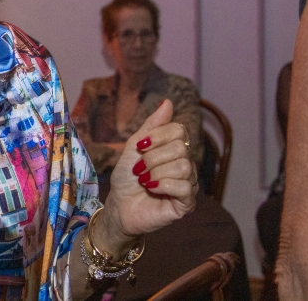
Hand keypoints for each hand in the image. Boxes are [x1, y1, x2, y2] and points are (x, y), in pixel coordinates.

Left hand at [102, 99, 195, 245]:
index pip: (179, 130)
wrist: (118, 205)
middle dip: (153, 157)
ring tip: (144, 180)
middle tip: (139, 168)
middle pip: (180, 148)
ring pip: (183, 166)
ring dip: (156, 172)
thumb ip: (152, 125)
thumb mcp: (134, 146)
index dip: (158, 136)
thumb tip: (168, 102)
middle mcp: (186, 164)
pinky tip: (152, 189)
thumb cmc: (126, 176)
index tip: (139, 147)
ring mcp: (189, 183)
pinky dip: (163, 185)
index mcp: (175, 148)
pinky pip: (184, 186)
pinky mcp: (187, 203)